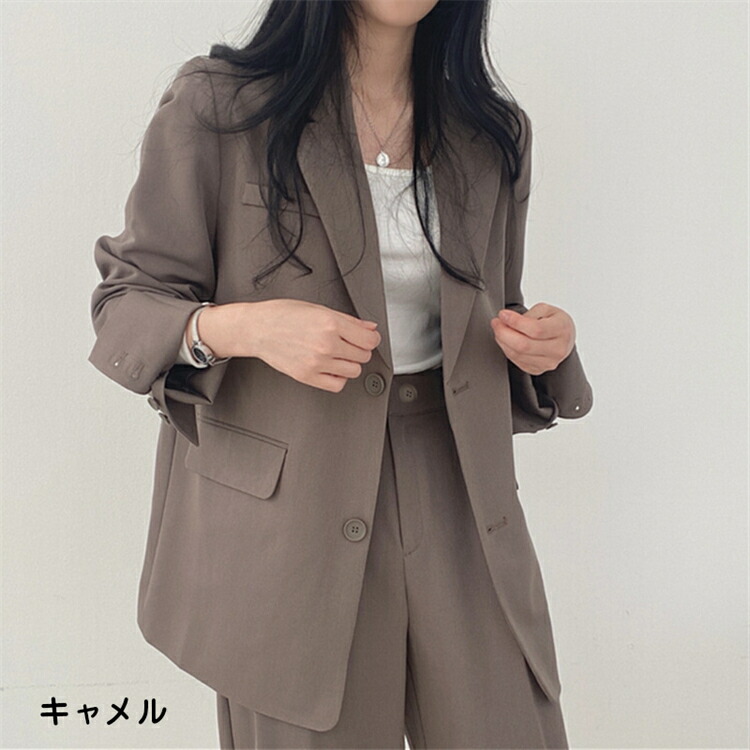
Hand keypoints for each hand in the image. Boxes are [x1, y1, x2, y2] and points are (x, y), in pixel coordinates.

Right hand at [199, 299, 381, 392]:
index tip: (367, 338)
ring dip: (350, 364)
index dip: (371, 338)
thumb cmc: (282, 315)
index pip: (369, 339)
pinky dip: (338, 378)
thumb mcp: (318, 308)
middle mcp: (325, 344)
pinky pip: (337, 385)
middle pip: (363, 356)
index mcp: (330, 323)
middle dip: (359, 349)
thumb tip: (369, 327)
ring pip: (354, 371)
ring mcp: (317, 363)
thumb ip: (348, 320)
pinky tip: (331, 367)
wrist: (257, 328)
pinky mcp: (307, 377)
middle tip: (349, 343)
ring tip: (338, 354)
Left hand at [490, 303, 574, 375]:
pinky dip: (507, 350)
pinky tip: (506, 341)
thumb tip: (508, 319)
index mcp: (561, 329)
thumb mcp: (545, 309)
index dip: (515, 322)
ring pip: (518, 355)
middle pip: (524, 345)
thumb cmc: (555, 322)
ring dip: (503, 341)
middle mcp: (557, 349)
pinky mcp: (538, 370)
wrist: (564, 338)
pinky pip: (517, 361)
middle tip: (496, 323)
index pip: (535, 329)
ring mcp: (549, 362)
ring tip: (500, 330)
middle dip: (504, 333)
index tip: (503, 314)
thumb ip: (528, 314)